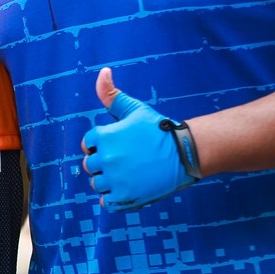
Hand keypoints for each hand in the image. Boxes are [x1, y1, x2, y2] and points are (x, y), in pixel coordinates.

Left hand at [81, 69, 197, 210]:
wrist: (186, 153)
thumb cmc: (159, 130)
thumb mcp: (135, 109)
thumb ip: (112, 94)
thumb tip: (102, 72)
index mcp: (104, 136)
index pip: (88, 143)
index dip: (102, 143)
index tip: (119, 144)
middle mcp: (106, 158)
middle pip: (90, 164)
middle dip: (103, 162)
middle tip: (125, 160)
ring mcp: (116, 179)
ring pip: (97, 183)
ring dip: (108, 180)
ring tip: (128, 173)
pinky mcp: (126, 196)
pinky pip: (107, 202)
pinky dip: (114, 197)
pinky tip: (128, 187)